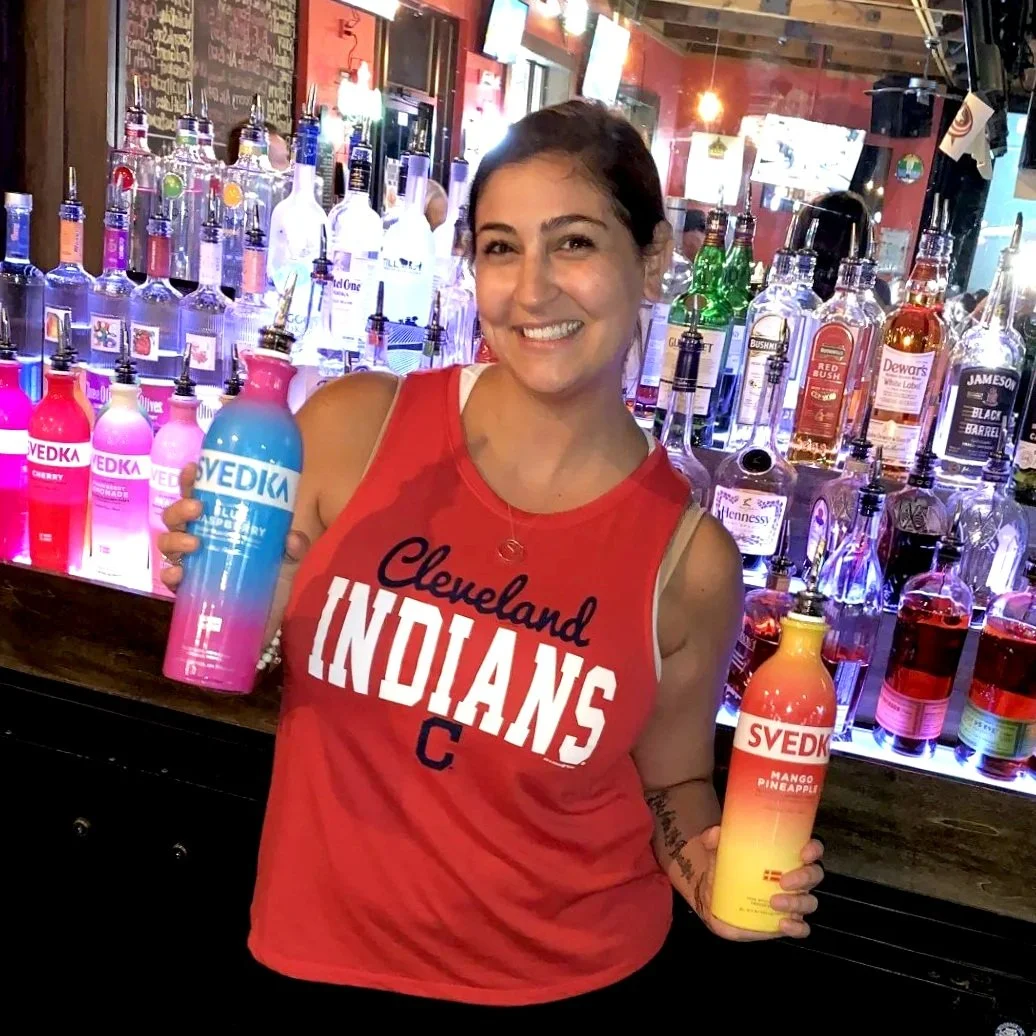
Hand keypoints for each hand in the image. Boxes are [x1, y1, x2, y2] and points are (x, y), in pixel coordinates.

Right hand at [157, 462, 310, 592]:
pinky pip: (171, 580)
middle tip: (198, 508)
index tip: (193, 469)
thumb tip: (291, 538)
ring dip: (175, 539)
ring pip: (168, 544)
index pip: (199, 495)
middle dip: (180, 508)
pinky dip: (171, 575)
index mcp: (220, 523)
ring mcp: (193, 565)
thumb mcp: (288, 556)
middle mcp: (201, 539)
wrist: (270, 617)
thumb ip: (294, 545)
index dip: (190, 480)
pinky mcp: (191, 591)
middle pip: (176, 517)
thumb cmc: (272, 577)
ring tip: (194, 544)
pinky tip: (180, 574)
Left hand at [694, 826, 823, 940]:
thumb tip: (715, 833)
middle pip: (814, 875)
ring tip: (774, 902)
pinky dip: (797, 927)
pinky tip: (783, 923)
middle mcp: (794, 878)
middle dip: (804, 877)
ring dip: (797, 902)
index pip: (811, 849)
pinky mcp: (784, 922)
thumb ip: (713, 839)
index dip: (814, 849)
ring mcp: (791, 901)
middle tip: (783, 881)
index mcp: (784, 856)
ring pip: (809, 902)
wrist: (712, 898)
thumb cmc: (722, 868)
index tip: (805, 852)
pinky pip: (801, 928)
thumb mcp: (715, 851)